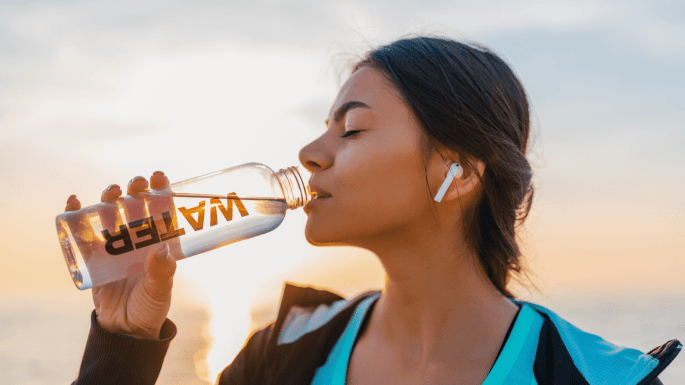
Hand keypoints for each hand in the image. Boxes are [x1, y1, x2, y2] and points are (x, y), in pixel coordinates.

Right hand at [65, 171, 176, 338]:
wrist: (125, 330)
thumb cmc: (150, 307)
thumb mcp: (160, 290)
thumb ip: (162, 272)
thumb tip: (160, 251)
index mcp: (159, 242)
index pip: (161, 210)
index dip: (160, 190)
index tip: (158, 176)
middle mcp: (138, 238)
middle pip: (135, 206)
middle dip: (135, 191)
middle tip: (135, 184)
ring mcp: (114, 245)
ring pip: (110, 213)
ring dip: (109, 198)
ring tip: (112, 191)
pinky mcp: (93, 256)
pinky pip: (82, 233)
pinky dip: (75, 215)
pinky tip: (74, 202)